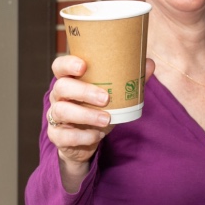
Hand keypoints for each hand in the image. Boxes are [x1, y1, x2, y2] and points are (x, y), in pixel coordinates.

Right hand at [45, 55, 155, 184]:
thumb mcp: (112, 96)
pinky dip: (83, 136)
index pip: (59, 66)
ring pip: (61, 111)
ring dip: (85, 115)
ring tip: (106, 119)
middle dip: (83, 91)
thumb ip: (129, 80)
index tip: (83, 66)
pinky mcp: (57, 135)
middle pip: (61, 87)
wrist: (85, 141)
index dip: (67, 64)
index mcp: (70, 80)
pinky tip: (97, 135)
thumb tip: (150, 63)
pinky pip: (65, 135)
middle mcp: (59, 96)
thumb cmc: (97, 110)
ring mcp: (54, 116)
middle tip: (105, 98)